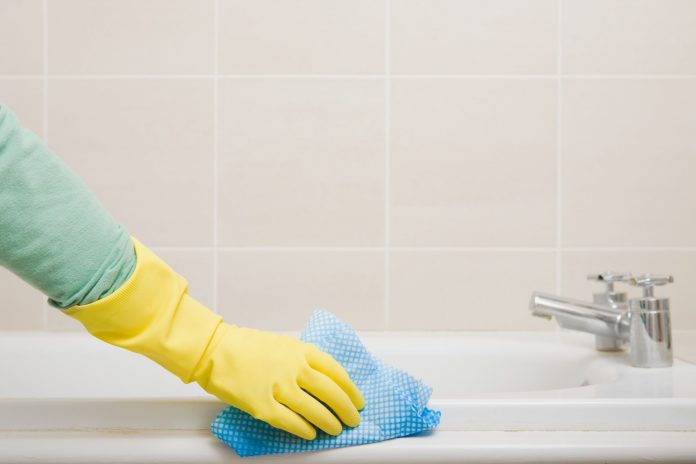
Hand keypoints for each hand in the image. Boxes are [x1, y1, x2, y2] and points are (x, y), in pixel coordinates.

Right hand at [194, 324, 364, 439]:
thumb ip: (304, 360)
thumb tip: (324, 380)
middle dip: (346, 409)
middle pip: (330, 392)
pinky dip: (304, 429)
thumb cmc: (247, 346)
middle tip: (353, 419)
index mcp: (301, 351)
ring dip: (329, 422)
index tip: (358, 399)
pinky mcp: (262, 405)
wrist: (215, 349)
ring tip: (336, 429)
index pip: (336, 372)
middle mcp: (294, 368)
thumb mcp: (284, 344)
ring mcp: (278, 387)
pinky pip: (290, 421)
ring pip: (314, 410)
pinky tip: (311, 433)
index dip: (350, 389)